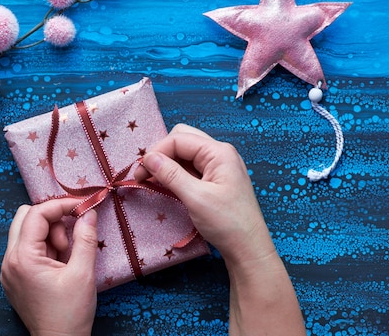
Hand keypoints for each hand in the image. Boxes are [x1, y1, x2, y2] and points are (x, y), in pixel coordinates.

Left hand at [0, 198, 97, 335]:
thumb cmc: (70, 313)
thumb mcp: (83, 274)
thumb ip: (85, 238)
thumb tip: (88, 213)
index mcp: (22, 258)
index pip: (36, 214)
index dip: (61, 206)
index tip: (82, 208)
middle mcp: (9, 261)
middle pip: (24, 217)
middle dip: (51, 220)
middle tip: (69, 239)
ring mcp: (8, 270)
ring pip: (25, 232)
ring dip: (48, 234)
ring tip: (65, 256)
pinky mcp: (13, 277)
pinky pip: (25, 249)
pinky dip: (43, 247)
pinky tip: (58, 264)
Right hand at [134, 123, 273, 265]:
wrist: (249, 248)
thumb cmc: (227, 223)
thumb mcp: (195, 198)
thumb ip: (171, 174)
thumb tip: (148, 158)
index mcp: (218, 152)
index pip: (178, 139)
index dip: (156, 152)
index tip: (140, 173)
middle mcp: (219, 153)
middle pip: (182, 139)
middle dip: (161, 154)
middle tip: (146, 174)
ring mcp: (218, 166)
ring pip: (185, 153)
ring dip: (167, 164)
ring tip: (152, 181)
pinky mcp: (215, 179)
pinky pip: (190, 167)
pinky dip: (175, 173)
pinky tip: (166, 185)